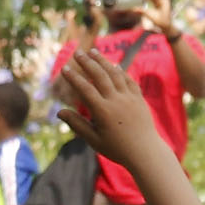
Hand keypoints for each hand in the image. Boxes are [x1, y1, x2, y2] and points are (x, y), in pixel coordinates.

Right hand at [54, 42, 159, 163]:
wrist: (145, 152)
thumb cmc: (117, 149)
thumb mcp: (94, 140)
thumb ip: (77, 124)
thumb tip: (59, 112)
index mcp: (103, 112)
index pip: (85, 89)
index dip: (74, 78)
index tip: (65, 68)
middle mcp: (116, 101)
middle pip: (99, 76)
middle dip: (87, 62)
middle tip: (77, 52)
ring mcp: (129, 98)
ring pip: (114, 74)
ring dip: (103, 61)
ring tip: (93, 52)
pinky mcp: (139, 98)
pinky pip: (128, 80)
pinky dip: (120, 71)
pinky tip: (114, 65)